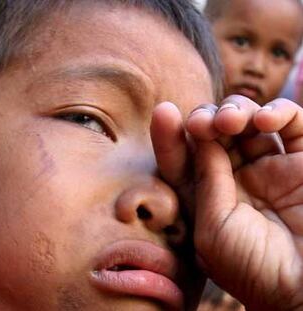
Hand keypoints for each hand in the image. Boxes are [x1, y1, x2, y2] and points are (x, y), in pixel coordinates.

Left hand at [186, 95, 302, 310]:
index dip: (171, 136)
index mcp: (208, 197)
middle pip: (213, 133)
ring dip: (234, 110)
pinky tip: (266, 120)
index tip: (163, 113)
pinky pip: (291, 122)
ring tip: (230, 121)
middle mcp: (236, 179)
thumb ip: (206, 180)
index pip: (184, 159)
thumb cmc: (254, 269)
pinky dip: (278, 111)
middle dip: (203, 119)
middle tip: (201, 123)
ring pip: (247, 121)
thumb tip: (199, 136)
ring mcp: (270, 168)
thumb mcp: (213, 228)